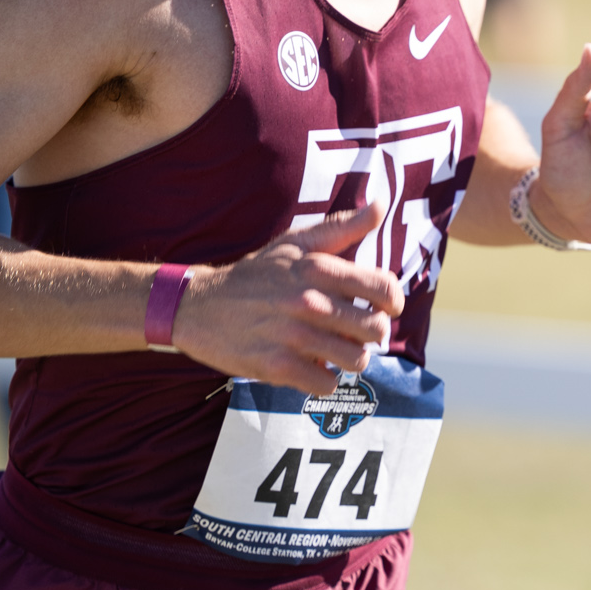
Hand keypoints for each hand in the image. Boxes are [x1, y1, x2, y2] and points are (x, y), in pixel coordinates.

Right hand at [170, 202, 400, 393]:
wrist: (198, 305)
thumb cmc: (255, 274)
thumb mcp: (295, 243)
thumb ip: (341, 228)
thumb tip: (381, 205)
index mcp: (318, 269)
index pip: (384, 288)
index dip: (393, 302)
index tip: (383, 309)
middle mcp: (309, 301)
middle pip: (375, 329)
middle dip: (372, 334)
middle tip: (357, 334)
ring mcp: (293, 335)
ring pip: (355, 360)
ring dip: (350, 359)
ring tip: (336, 351)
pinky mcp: (276, 366)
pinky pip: (325, 384)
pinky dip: (324, 380)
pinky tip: (312, 367)